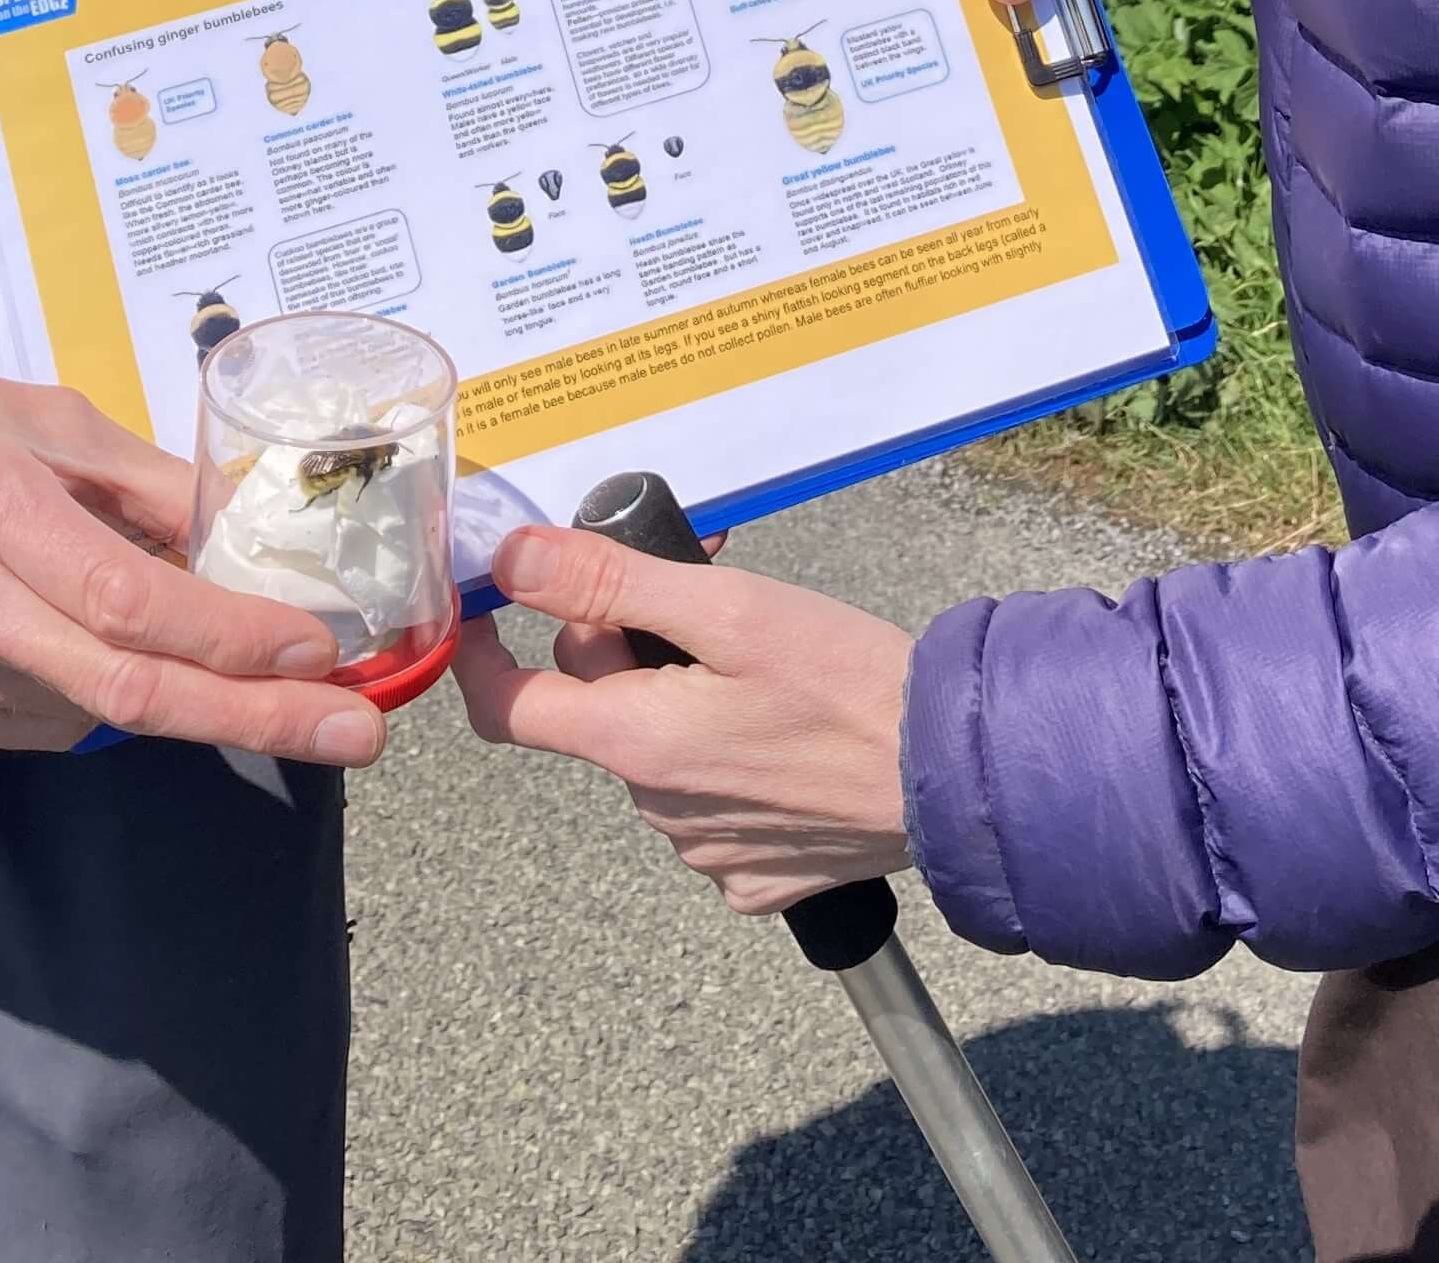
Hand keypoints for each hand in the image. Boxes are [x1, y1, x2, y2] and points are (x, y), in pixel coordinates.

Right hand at [0, 353, 385, 765]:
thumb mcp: (44, 419)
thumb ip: (144, 485)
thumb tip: (248, 542)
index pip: (129, 603)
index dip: (231, 636)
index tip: (323, 648)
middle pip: (127, 689)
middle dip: (256, 717)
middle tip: (357, 734)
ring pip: (90, 715)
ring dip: (175, 694)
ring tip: (220, 651)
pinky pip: (38, 725)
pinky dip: (96, 695)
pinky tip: (94, 647)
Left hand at [453, 526, 912, 913]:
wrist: (956, 778)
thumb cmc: (847, 681)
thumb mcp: (729, 607)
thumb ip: (611, 581)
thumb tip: (512, 560)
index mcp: (635, 744)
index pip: (507, 708)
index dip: (482, 651)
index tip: (491, 603)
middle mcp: (657, 810)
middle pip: (597, 711)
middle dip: (624, 644)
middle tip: (696, 590)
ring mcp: (706, 852)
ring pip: (656, 750)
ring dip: (680, 696)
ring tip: (760, 658)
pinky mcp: (757, 877)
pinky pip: (709, 802)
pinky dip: (727, 755)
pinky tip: (785, 727)